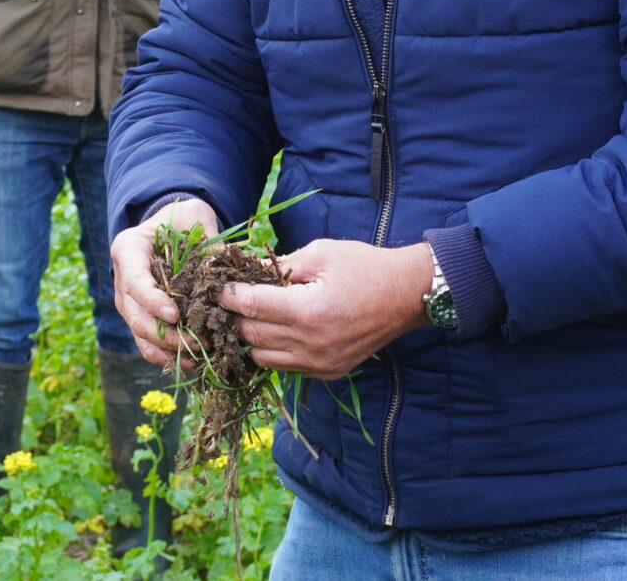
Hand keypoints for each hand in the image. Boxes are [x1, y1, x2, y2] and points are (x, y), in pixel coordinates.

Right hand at [111, 198, 218, 367]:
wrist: (173, 225)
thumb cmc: (183, 218)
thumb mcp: (196, 217)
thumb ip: (208, 241)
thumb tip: (224, 277)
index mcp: (128, 249)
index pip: (134, 281)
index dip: (152, 301)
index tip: (175, 315)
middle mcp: (122, 278)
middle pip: (135, 315)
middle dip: (165, 334)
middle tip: (198, 342)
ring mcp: (129, 301)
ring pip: (139, 334)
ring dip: (167, 349)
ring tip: (198, 358)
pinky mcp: (141, 316)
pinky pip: (147, 343)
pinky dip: (167, 355)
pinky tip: (193, 363)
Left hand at [216, 239, 433, 379]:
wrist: (407, 295)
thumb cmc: (365, 267)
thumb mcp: (320, 253)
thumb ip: (278, 264)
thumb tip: (244, 269)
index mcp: (307, 311)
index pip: (250, 306)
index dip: (229, 295)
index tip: (219, 286)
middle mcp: (310, 344)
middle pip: (250, 335)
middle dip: (237, 316)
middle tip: (234, 300)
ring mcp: (319, 363)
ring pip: (261, 358)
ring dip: (252, 338)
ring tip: (254, 316)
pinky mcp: (327, 372)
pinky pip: (285, 368)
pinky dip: (274, 352)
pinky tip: (278, 332)